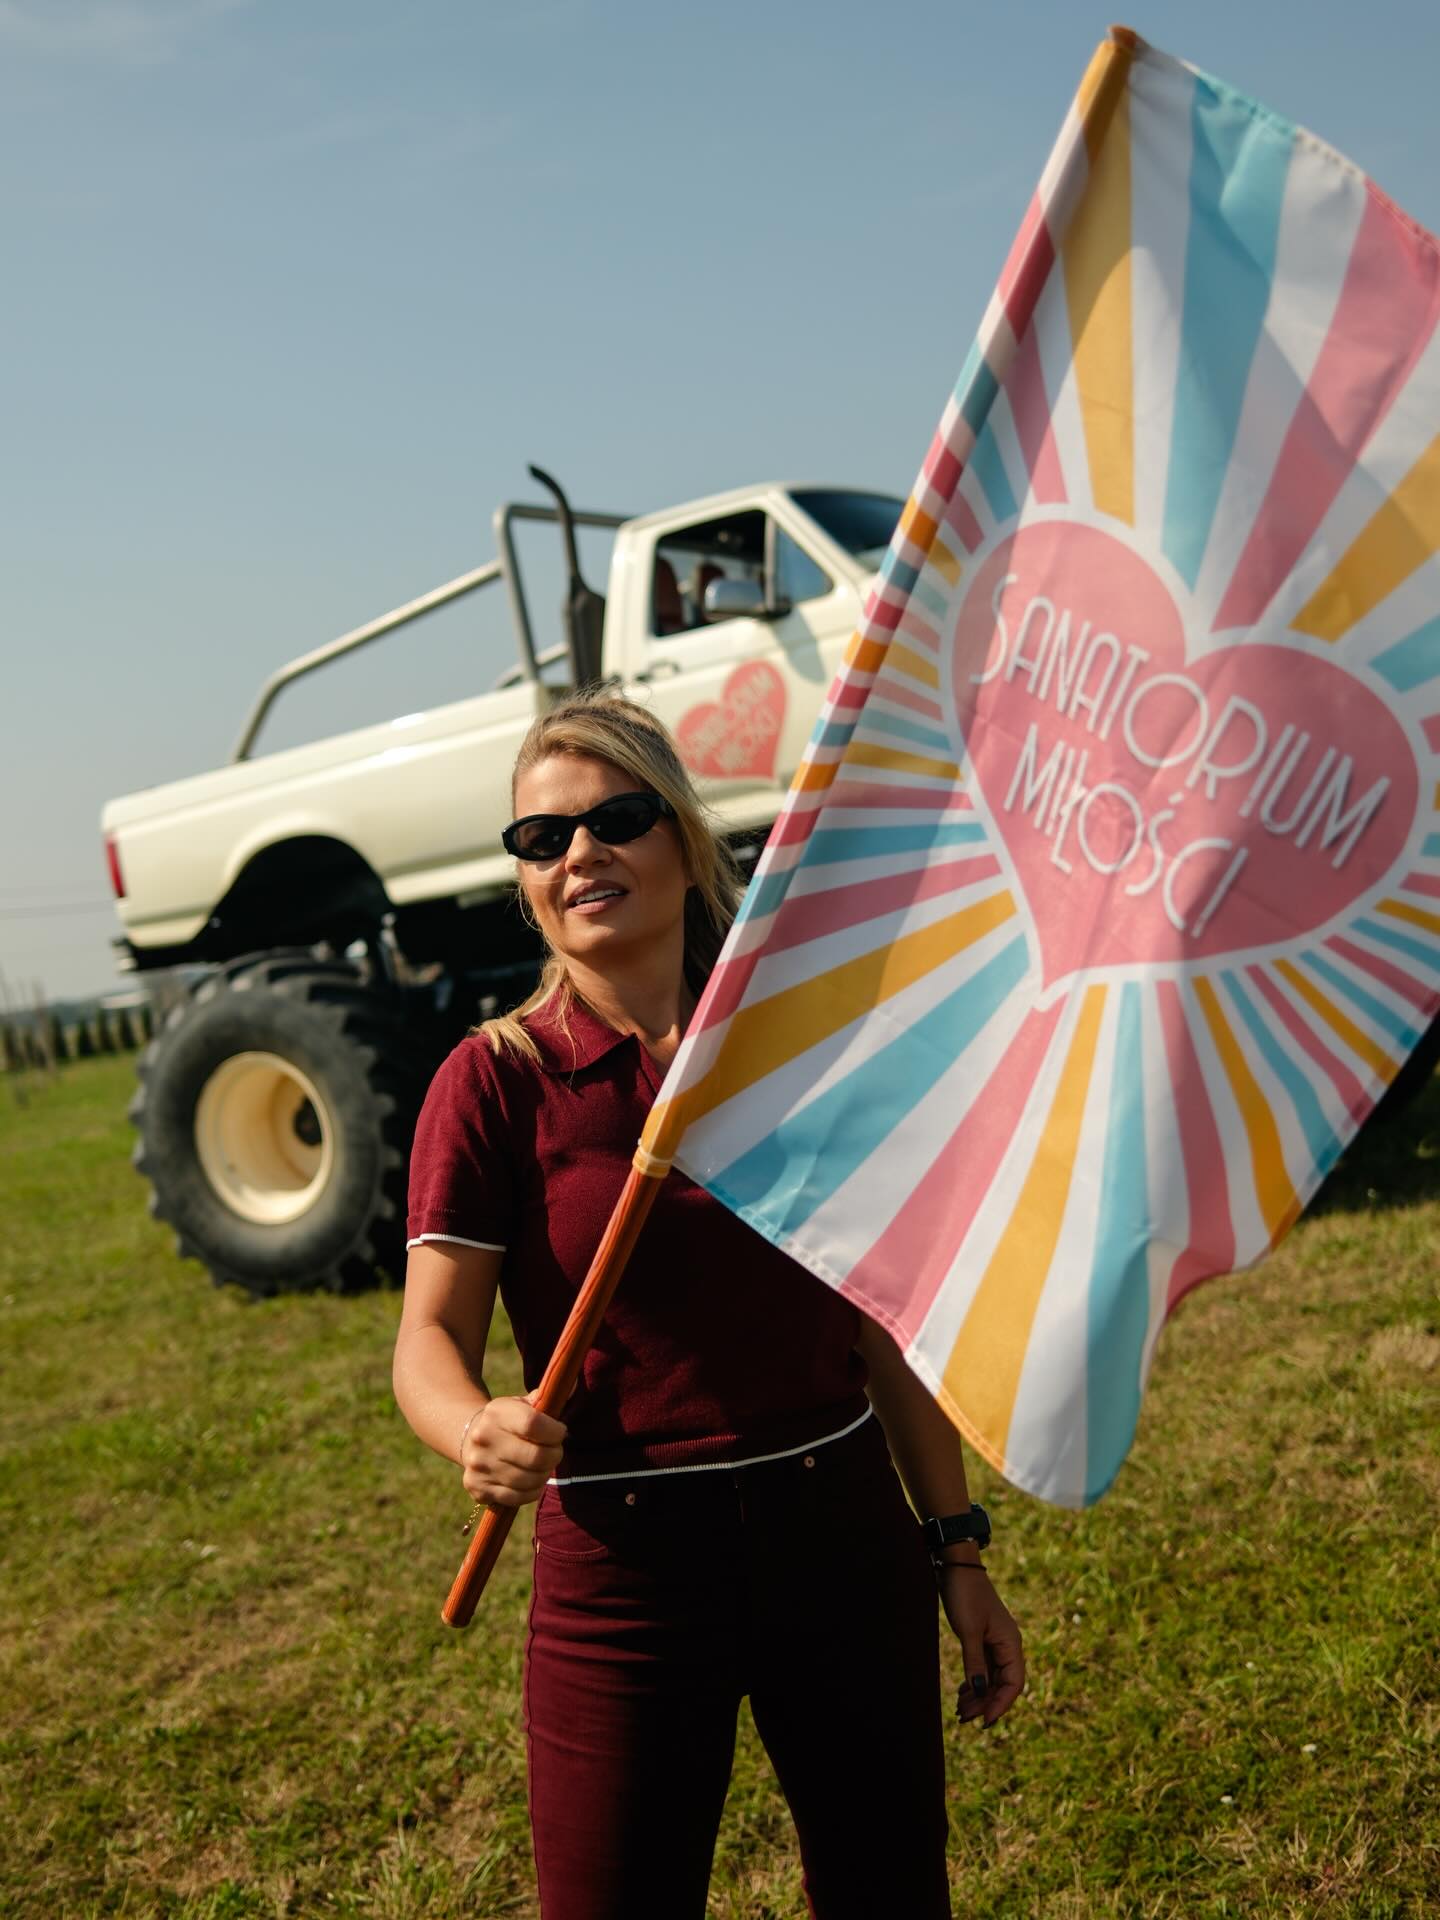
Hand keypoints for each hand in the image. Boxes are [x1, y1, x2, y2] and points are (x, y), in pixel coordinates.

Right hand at [461, 1394, 566, 1508]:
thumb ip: (547, 1397)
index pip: (533, 1424)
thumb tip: (572, 1384)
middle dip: (554, 1455)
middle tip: (555, 1451)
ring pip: (528, 1480)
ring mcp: (479, 1465)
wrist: (470, 1439)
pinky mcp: (478, 1488)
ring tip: (544, 1465)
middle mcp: (483, 1438)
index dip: (555, 1432)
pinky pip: (517, 1497)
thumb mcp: (522, 1403)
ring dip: (544, 1474)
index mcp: (496, 1412)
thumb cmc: (508, 1421)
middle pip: (535, 1456)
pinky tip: (532, 1480)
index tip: (560, 1431)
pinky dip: (532, 1491)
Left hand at [938, 1563, 1024, 1727]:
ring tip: (960, 1711)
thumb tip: (980, 1693)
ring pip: (992, 1678)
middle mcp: (1007, 1645)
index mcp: (1011, 1643)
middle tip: (964, 1718)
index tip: (985, 1721)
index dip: (1001, 1704)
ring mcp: (995, 1642)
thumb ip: (975, 1662)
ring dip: (979, 1696)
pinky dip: (975, 1683)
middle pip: (1002, 1684)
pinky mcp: (982, 1639)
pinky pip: (983, 1669)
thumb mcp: (969, 1630)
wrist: (956, 1566)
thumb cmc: (965, 1594)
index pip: (1014, 1683)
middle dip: (985, 1703)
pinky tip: (963, 1694)